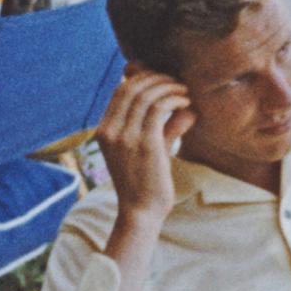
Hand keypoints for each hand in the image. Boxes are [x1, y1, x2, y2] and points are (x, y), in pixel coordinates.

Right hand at [96, 73, 192, 222]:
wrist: (140, 212)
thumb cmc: (146, 183)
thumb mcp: (152, 150)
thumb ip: (165, 127)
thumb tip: (186, 107)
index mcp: (104, 131)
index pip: (120, 91)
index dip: (143, 78)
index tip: (164, 80)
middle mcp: (110, 131)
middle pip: (131, 87)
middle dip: (156, 78)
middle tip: (177, 82)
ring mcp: (125, 137)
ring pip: (146, 95)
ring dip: (168, 87)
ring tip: (185, 91)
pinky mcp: (144, 143)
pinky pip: (158, 108)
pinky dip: (174, 98)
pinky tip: (186, 102)